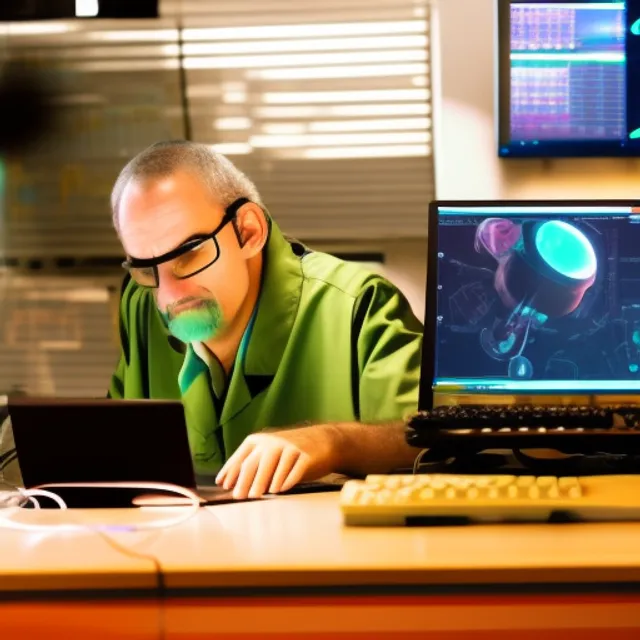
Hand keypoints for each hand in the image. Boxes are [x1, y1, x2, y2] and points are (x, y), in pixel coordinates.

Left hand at [215, 426, 337, 498]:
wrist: (324, 441)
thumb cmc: (291, 452)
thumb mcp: (271, 454)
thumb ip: (256, 465)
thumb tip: (235, 486)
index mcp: (260, 440)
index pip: (242, 456)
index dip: (231, 470)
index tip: (223, 485)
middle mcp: (273, 442)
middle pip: (255, 462)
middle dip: (245, 480)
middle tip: (239, 496)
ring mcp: (291, 447)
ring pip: (273, 465)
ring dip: (263, 481)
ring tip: (256, 495)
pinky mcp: (307, 455)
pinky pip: (295, 468)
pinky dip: (287, 479)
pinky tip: (280, 489)